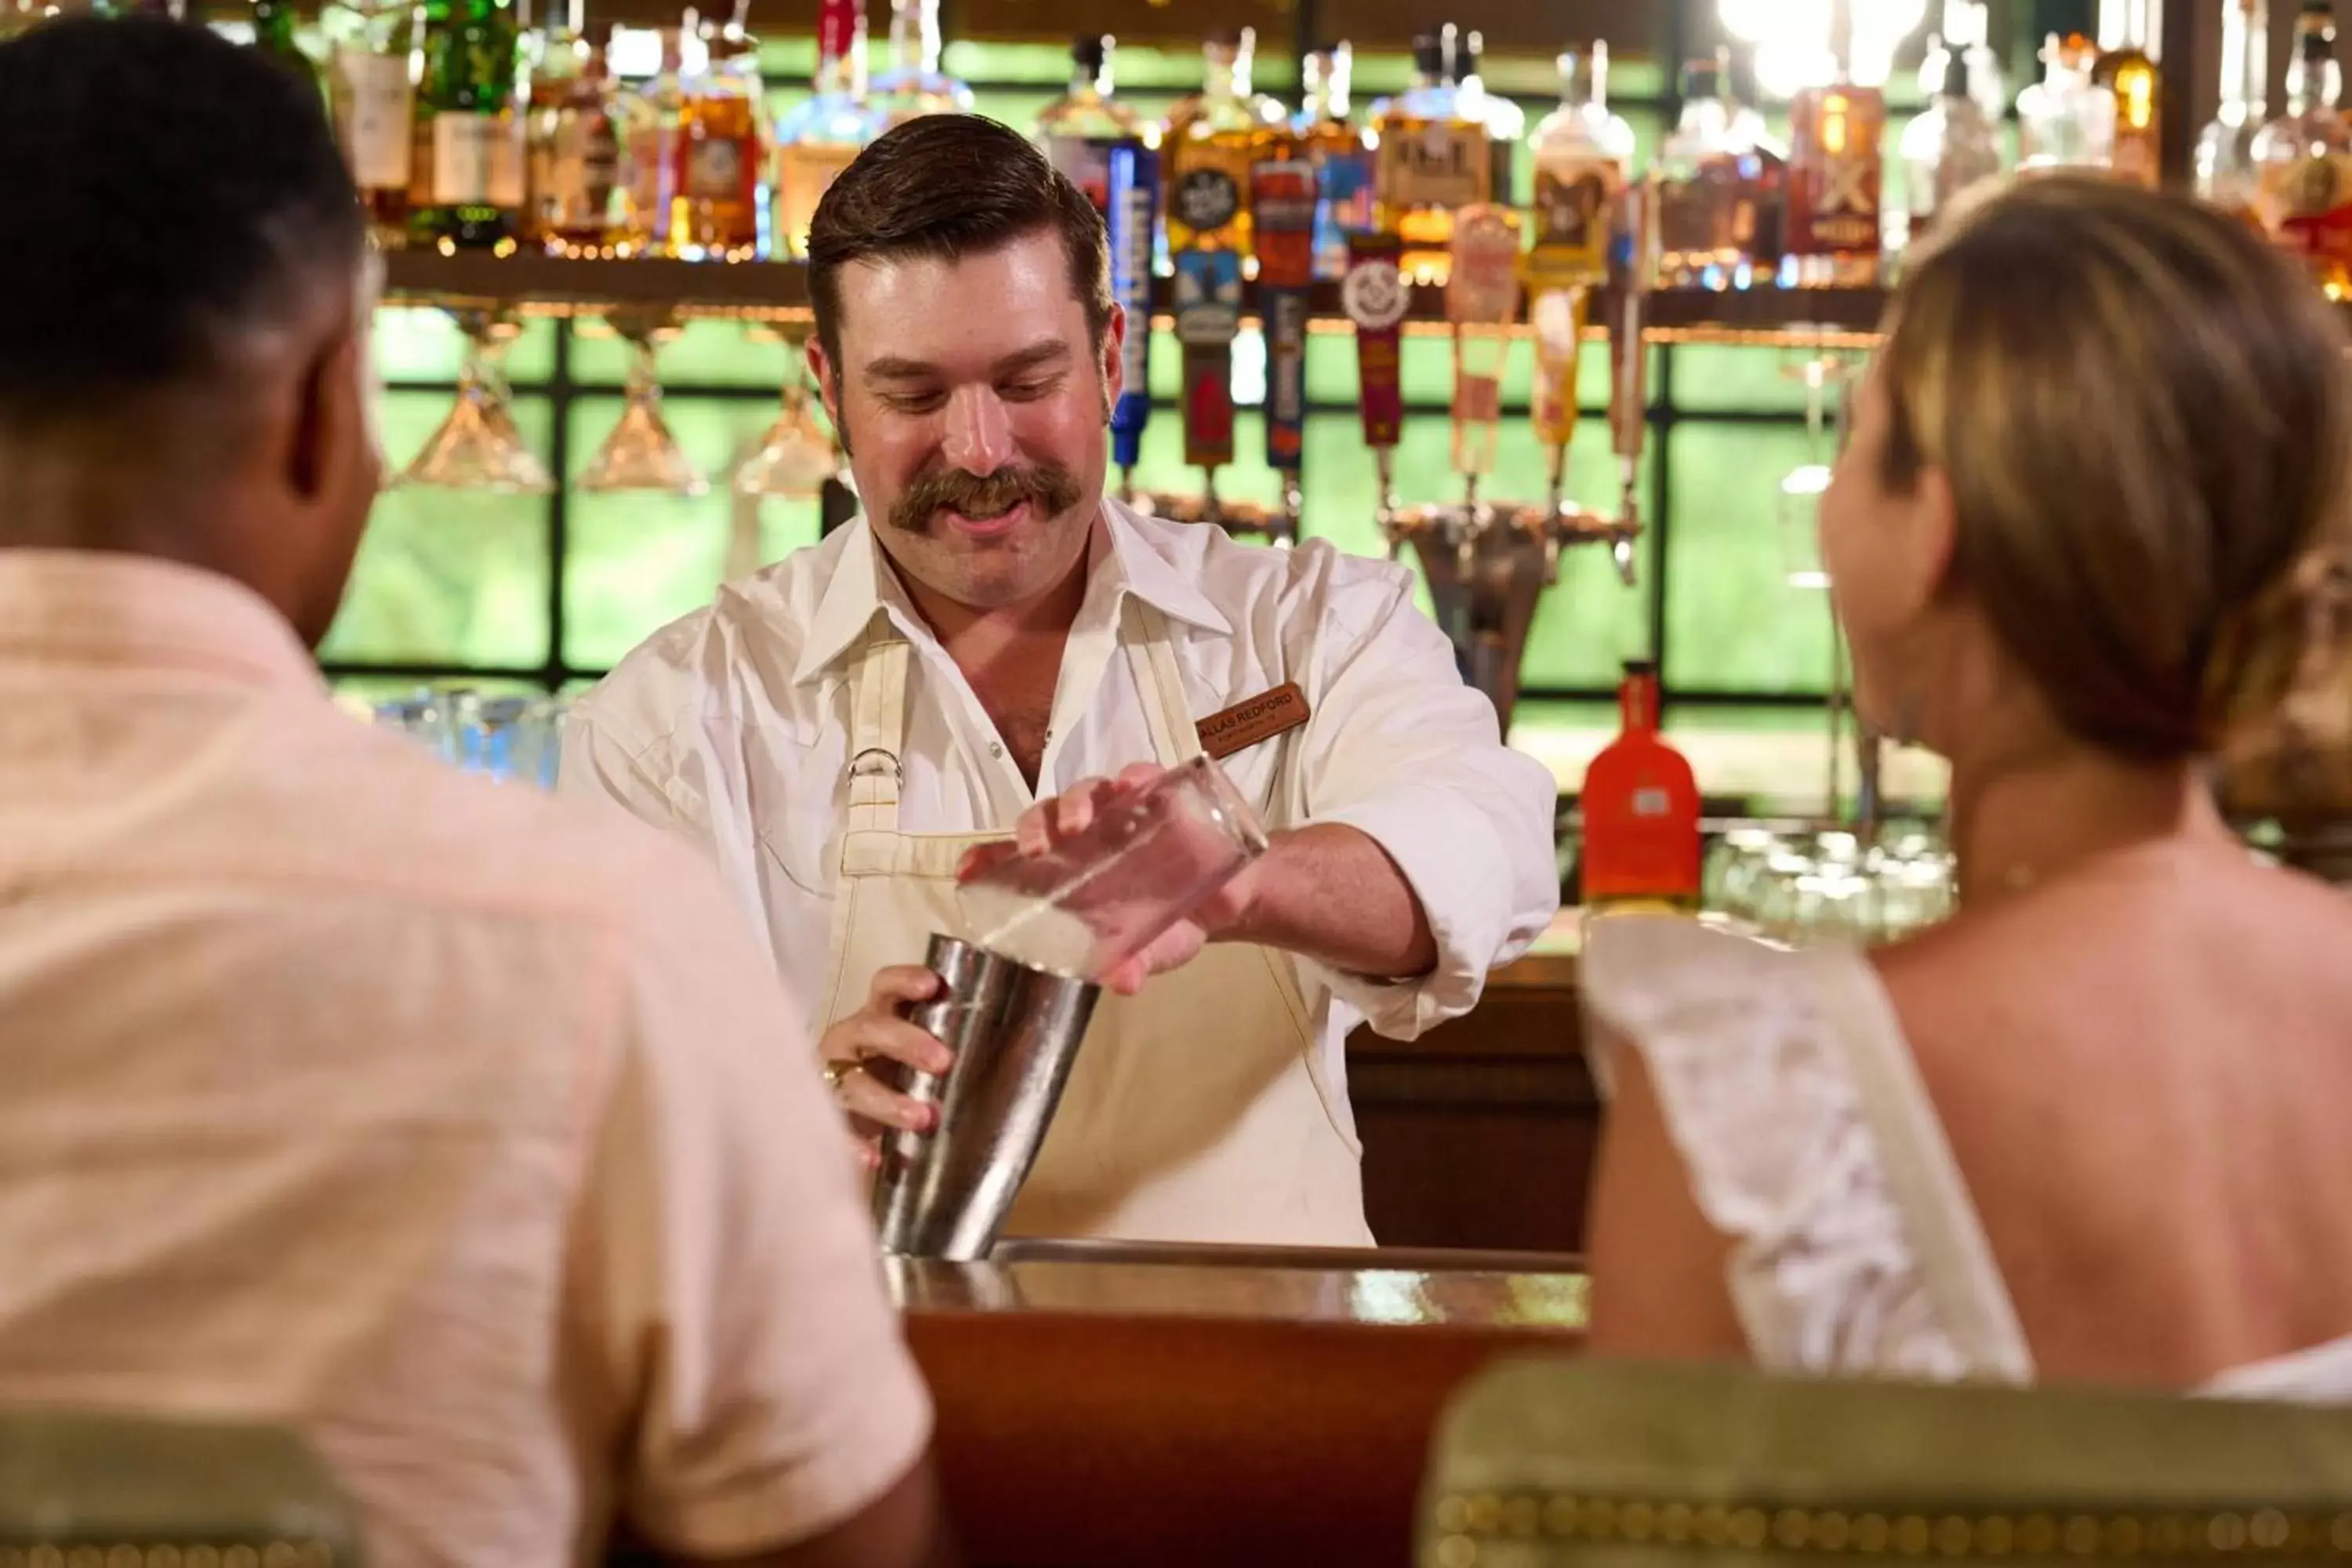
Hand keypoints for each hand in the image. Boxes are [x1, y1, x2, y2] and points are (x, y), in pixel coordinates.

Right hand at [820, 965, 953, 1172]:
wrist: (852, 1124)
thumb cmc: (896, 1080)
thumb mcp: (919, 1059)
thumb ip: (950, 1049)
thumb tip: (1023, 1051)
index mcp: (878, 1017)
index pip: (885, 987)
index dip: (905, 981)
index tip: (933, 986)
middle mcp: (851, 1041)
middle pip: (872, 1028)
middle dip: (906, 1041)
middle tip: (943, 1062)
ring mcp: (834, 1080)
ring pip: (854, 1083)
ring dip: (888, 1100)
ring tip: (923, 1118)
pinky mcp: (825, 1119)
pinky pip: (835, 1130)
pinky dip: (853, 1143)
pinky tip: (874, 1157)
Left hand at [957, 763, 1263, 997]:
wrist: (1228, 901)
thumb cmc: (1172, 925)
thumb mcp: (1152, 950)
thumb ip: (1134, 963)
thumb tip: (1121, 982)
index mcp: (1070, 876)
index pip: (1016, 863)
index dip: (988, 861)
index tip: (966, 871)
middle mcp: (1086, 838)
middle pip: (1043, 820)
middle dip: (1033, 830)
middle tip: (1039, 850)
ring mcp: (1120, 812)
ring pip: (1082, 793)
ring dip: (1075, 803)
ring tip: (1080, 824)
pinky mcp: (1158, 793)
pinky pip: (1138, 776)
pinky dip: (1132, 778)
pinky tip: (1132, 786)